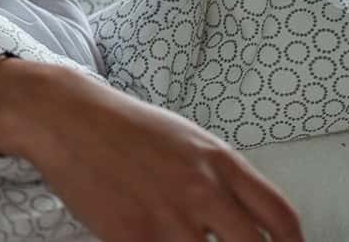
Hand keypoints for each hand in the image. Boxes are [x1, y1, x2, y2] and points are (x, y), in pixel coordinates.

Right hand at [0, 60, 303, 241]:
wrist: (66, 118)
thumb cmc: (126, 129)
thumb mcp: (188, 141)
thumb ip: (222, 179)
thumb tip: (248, 220)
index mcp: (221, 163)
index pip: (281, 219)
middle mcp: (202, 191)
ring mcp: (168, 217)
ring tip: (176, 235)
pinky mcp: (132, 236)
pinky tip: (149, 236)